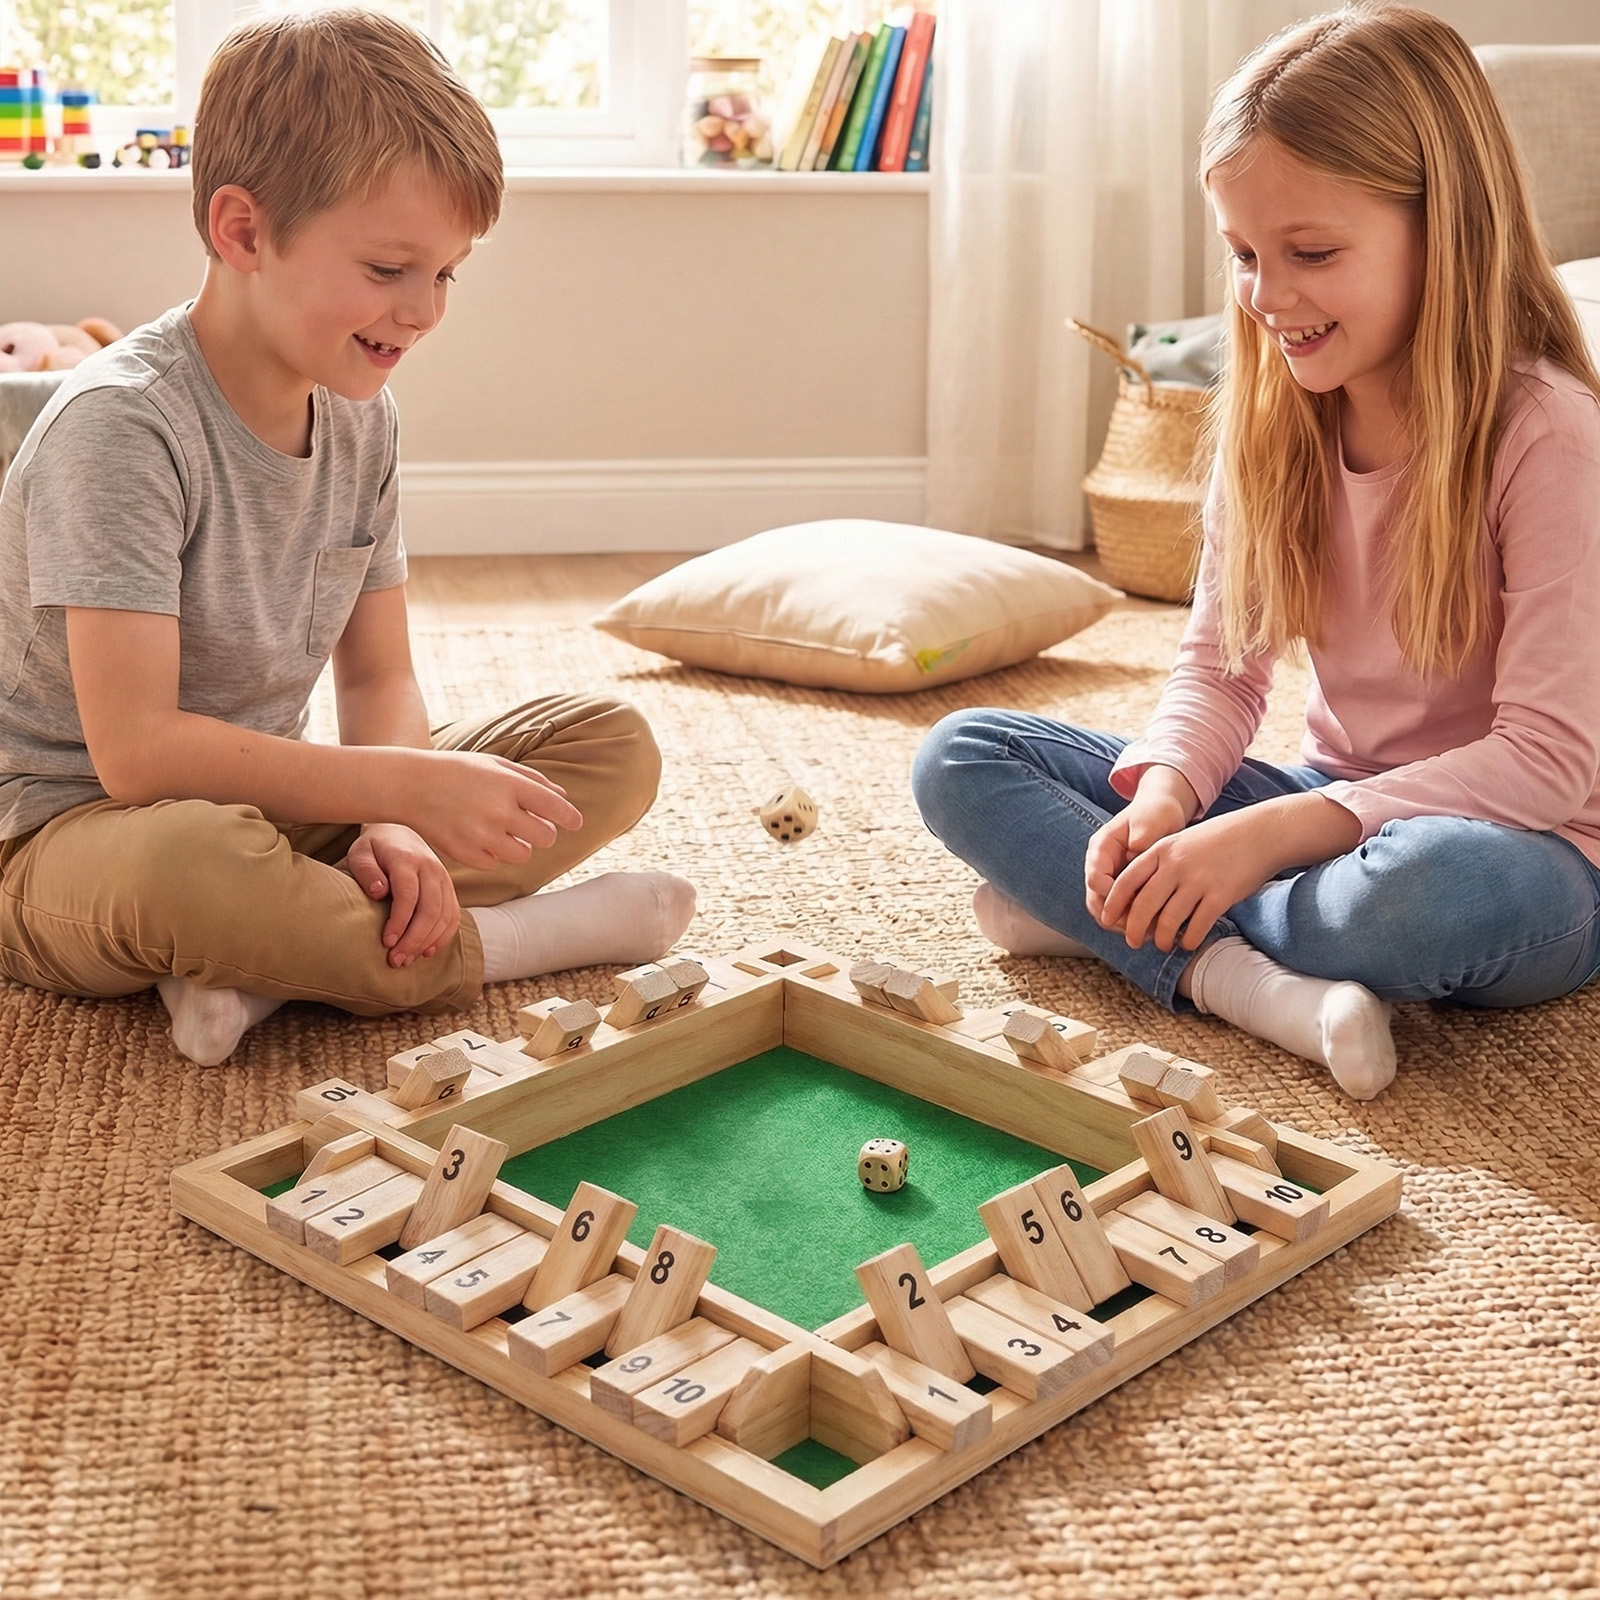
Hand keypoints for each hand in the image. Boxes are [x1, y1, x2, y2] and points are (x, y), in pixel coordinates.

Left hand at [344, 823, 460, 966]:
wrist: (400, 832)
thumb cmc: (375, 848)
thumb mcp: (361, 853)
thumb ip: (366, 871)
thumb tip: (378, 892)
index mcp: (407, 859)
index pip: (409, 895)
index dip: (399, 922)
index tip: (386, 942)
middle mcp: (431, 869)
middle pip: (430, 909)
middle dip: (414, 939)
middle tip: (396, 960)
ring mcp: (444, 879)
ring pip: (445, 916)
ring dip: (427, 942)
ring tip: (407, 959)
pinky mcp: (449, 889)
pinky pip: (453, 916)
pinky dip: (443, 937)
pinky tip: (427, 951)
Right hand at [398, 750, 582, 868]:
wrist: (411, 785)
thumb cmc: (458, 771)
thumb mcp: (495, 765)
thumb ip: (533, 780)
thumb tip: (564, 800)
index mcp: (510, 785)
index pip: (556, 809)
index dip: (570, 818)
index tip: (574, 822)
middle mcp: (499, 811)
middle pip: (545, 837)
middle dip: (543, 832)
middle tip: (532, 825)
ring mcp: (481, 835)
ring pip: (524, 854)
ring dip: (520, 845)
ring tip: (504, 831)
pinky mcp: (465, 854)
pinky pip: (496, 863)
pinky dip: (492, 853)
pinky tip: (479, 837)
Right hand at [1085, 767, 1196, 926]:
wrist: (1160, 814)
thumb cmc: (1155, 814)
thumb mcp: (1151, 819)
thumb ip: (1143, 833)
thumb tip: (1137, 846)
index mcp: (1101, 847)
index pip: (1095, 878)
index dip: (1112, 895)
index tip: (1136, 905)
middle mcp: (1099, 866)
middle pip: (1095, 901)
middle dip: (1116, 918)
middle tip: (1140, 929)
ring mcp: (1108, 879)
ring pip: (1105, 911)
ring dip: (1124, 924)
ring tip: (1149, 932)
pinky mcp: (1121, 889)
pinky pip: (1120, 911)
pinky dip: (1134, 921)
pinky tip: (1154, 927)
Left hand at [1099, 807, 1281, 952]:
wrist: (1260, 833)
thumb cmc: (1219, 841)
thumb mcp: (1182, 842)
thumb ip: (1160, 864)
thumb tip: (1138, 897)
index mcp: (1162, 849)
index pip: (1127, 880)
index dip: (1113, 903)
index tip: (1106, 919)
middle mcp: (1176, 865)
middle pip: (1143, 905)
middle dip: (1134, 929)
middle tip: (1133, 942)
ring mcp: (1198, 880)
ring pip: (1168, 921)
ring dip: (1161, 939)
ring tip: (1162, 945)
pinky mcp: (1221, 895)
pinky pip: (1196, 927)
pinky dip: (1188, 940)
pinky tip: (1187, 943)